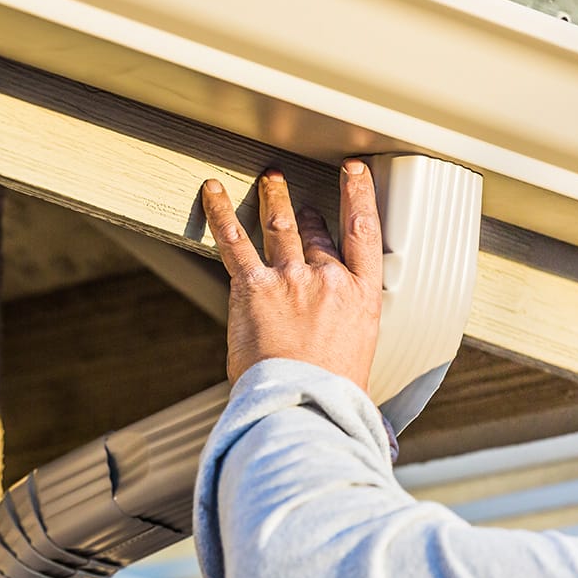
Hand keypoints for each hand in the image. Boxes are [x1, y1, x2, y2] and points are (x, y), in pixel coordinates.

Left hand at [200, 160, 382, 391]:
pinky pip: (234, 240)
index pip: (364, 232)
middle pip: (316, 233)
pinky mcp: (254, 287)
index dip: (359, 196)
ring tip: (270, 180)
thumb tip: (346, 360)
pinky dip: (221, 212)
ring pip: (281, 225)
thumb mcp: (358, 360)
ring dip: (274, 199)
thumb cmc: (330, 395)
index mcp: (361, 296)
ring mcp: (291, 279)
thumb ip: (349, 339)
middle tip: (300, 203)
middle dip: (306, 215)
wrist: (305, 404)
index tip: (355, 174)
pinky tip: (212, 191)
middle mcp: (329, 279)